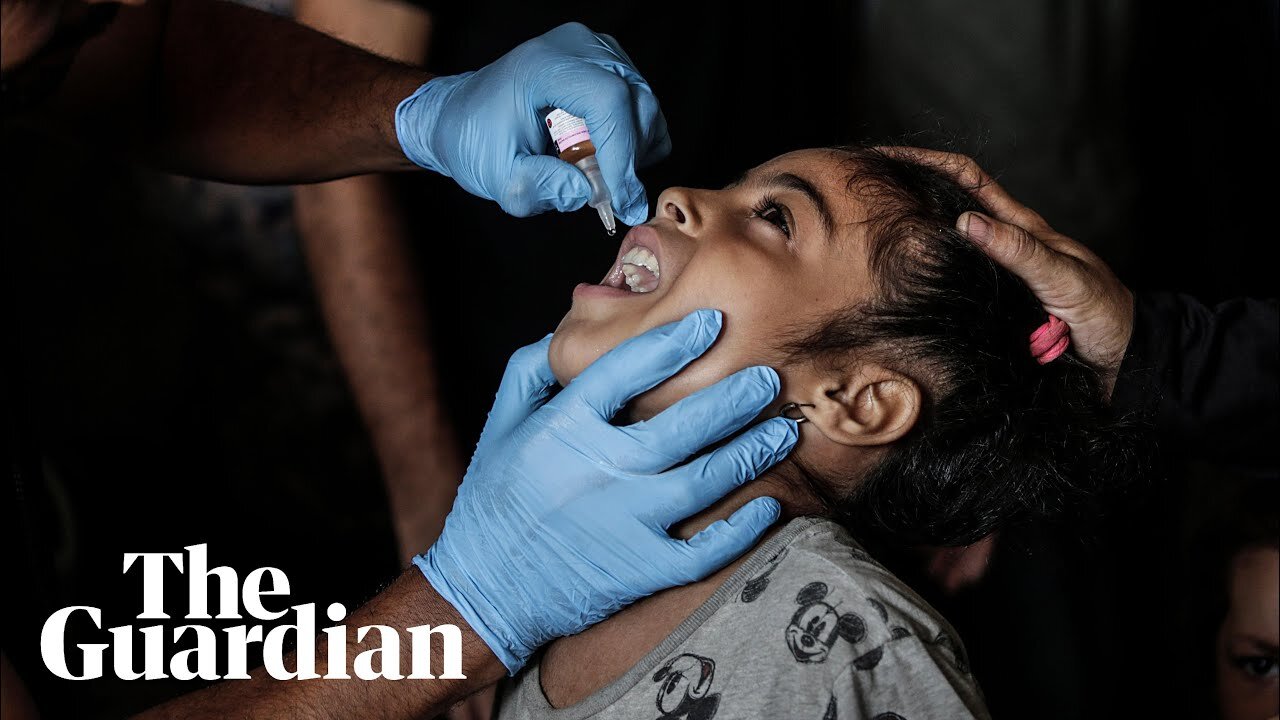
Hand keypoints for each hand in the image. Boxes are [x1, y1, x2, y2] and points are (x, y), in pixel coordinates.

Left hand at [395, 22, 669, 223]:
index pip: (607, 98)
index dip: (622, 152)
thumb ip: (539, 188)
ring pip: (646, 107)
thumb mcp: (498, 178)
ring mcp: (597, 50)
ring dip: (631, 151)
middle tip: (605, 196)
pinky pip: (645, 107)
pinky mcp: (610, 63)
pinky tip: (600, 152)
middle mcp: (576, 47)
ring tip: (591, 169)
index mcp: (543, 65)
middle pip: (636, 103)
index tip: (622, 200)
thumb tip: (586, 191)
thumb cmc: (477, 139)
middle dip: (628, 158)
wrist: (464, 114)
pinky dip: (633, 140)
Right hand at [415, 310, 797, 673]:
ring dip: (749, 453)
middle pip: (678, 426)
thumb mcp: (500, 424)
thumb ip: (532, 369)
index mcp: (561, 429)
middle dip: (730, 398)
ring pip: (702, 481)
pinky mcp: (638, 569)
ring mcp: (620, 524)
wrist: (485, 589)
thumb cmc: (496, 497)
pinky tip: (768, 504)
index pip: (624, 372)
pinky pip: (702, 550)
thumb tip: (572, 326)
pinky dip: (740, 529)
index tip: (712, 321)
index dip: (672, 343)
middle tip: (766, 378)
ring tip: (782, 430)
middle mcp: (595, 471)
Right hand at [880, 149, 1134, 392]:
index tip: (889, 158)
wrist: (1125, 364)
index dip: (929, 164)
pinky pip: (951, 304)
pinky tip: (902, 300)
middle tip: (861, 202)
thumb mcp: (1065, 279)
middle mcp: (1002, 253)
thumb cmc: (1105, 315)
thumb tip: (965, 220)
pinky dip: (929, 298)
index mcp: (1022, 230)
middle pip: (945, 219)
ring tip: (867, 249)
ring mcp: (994, 286)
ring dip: (911, 257)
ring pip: (943, 264)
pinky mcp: (989, 318)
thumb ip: (1019, 252)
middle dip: (906, 206)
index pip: (968, 182)